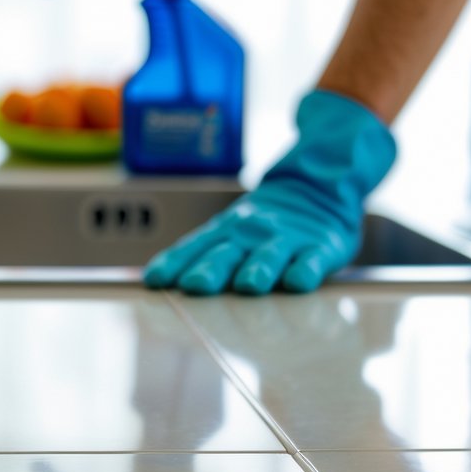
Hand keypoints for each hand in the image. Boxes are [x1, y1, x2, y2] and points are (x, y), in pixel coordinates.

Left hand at [144, 91, 395, 295]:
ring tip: (249, 284)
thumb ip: (198, 255)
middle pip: (227, 252)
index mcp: (225, 232)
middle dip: (210, 269)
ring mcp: (286, 239)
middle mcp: (251, 234)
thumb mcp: (228, 231)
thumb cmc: (262, 224)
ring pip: (269, 255)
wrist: (315, 186)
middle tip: (195, 285)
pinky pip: (312, 260)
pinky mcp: (319, 247)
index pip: (193, 248)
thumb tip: (152, 280)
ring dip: (258, 268)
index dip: (173, 264)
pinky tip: (298, 282)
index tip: (154, 280)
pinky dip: (305, 270)